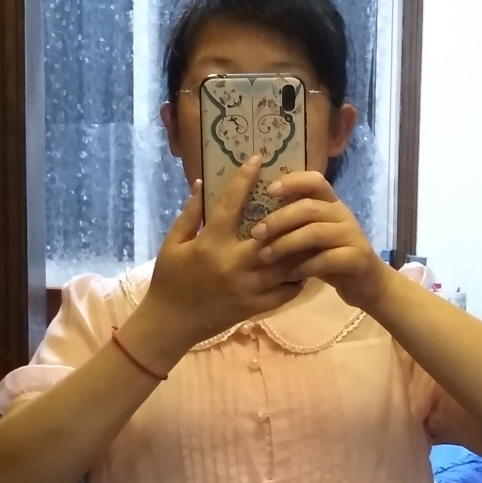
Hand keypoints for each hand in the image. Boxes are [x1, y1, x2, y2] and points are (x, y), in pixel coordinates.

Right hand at [127, 157, 303, 370]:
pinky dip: (299, 276)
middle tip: (300, 195)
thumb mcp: (172, 244)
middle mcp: (234, 263)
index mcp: (211, 244)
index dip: (245, 178)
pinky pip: (287, 290)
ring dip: (301, 245)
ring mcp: (249, 287)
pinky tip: (304, 263)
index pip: (231, 204)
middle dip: (288, 212)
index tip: (258, 159)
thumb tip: (202, 183)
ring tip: (312, 228)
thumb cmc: (169, 280)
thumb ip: (189, 214)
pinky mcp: (256, 306)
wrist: (170, 324)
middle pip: (272, 233)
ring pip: (286, 263)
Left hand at [252, 172, 390, 312]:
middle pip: (309, 207)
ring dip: (286, 244)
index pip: (315, 181)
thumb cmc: (331, 257)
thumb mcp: (312, 238)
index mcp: (331, 204)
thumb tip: (256, 218)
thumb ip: (294, 225)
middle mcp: (343, 215)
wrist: (366, 283)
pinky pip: (326, 259)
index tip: (269, 190)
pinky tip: (288, 275)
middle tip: (256, 233)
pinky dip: (304, 267)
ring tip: (265, 256)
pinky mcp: (357, 258)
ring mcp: (352, 235)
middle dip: (279, 219)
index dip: (292, 182)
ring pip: (315, 232)